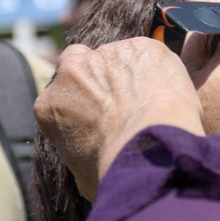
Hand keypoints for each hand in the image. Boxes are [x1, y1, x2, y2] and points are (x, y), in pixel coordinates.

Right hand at [34, 37, 204, 199]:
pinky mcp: (140, 47)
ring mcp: (107, 55)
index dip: (85, 100)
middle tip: (126, 99)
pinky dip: (159, 67)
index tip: (104, 111)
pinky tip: (169, 90)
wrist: (151, 147)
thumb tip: (94, 161)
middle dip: (100, 76)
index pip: (63, 92)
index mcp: (50, 105)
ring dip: (133, 71)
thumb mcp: (83, 173)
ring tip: (154, 99)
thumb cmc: (118, 169)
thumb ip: (81, 151)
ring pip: (120, 56)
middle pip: (83, 62)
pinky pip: (150, 54)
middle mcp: (72, 71)